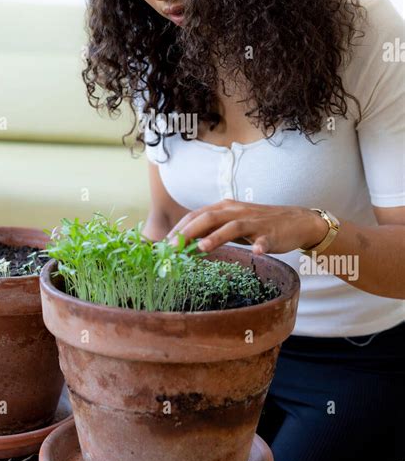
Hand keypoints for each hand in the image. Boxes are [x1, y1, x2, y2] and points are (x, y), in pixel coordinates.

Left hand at [166, 199, 328, 254]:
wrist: (296, 221)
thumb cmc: (259, 225)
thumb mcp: (232, 224)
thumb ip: (212, 229)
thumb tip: (186, 242)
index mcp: (225, 208)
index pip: (197, 215)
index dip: (179, 228)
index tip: (164, 243)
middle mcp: (237, 211)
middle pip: (209, 217)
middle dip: (189, 231)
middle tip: (173, 248)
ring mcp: (255, 222)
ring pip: (233, 226)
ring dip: (217, 237)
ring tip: (202, 248)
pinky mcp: (271, 233)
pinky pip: (265, 239)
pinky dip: (260, 244)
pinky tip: (257, 251)